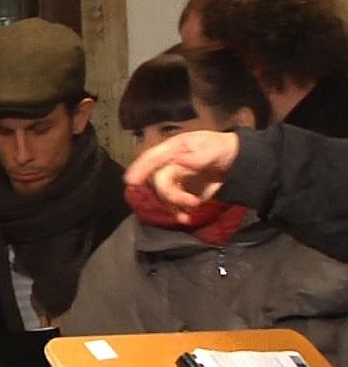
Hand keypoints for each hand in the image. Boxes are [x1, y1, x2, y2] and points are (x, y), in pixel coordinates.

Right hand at [123, 130, 239, 218]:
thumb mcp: (215, 148)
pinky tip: (186, 217)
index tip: (130, 181)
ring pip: (163, 195)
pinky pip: (172, 204)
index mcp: (174, 149)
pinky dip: (178, 212)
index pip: (152, 158)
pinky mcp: (179, 192)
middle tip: (190, 202)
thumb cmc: (223, 150)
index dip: (139, 168)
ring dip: (174, 205)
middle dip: (169, 194)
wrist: (236, 162)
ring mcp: (173, 179)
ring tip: (193, 208)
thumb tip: (179, 161)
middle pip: (157, 180)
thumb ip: (197, 156)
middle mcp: (168, 164)